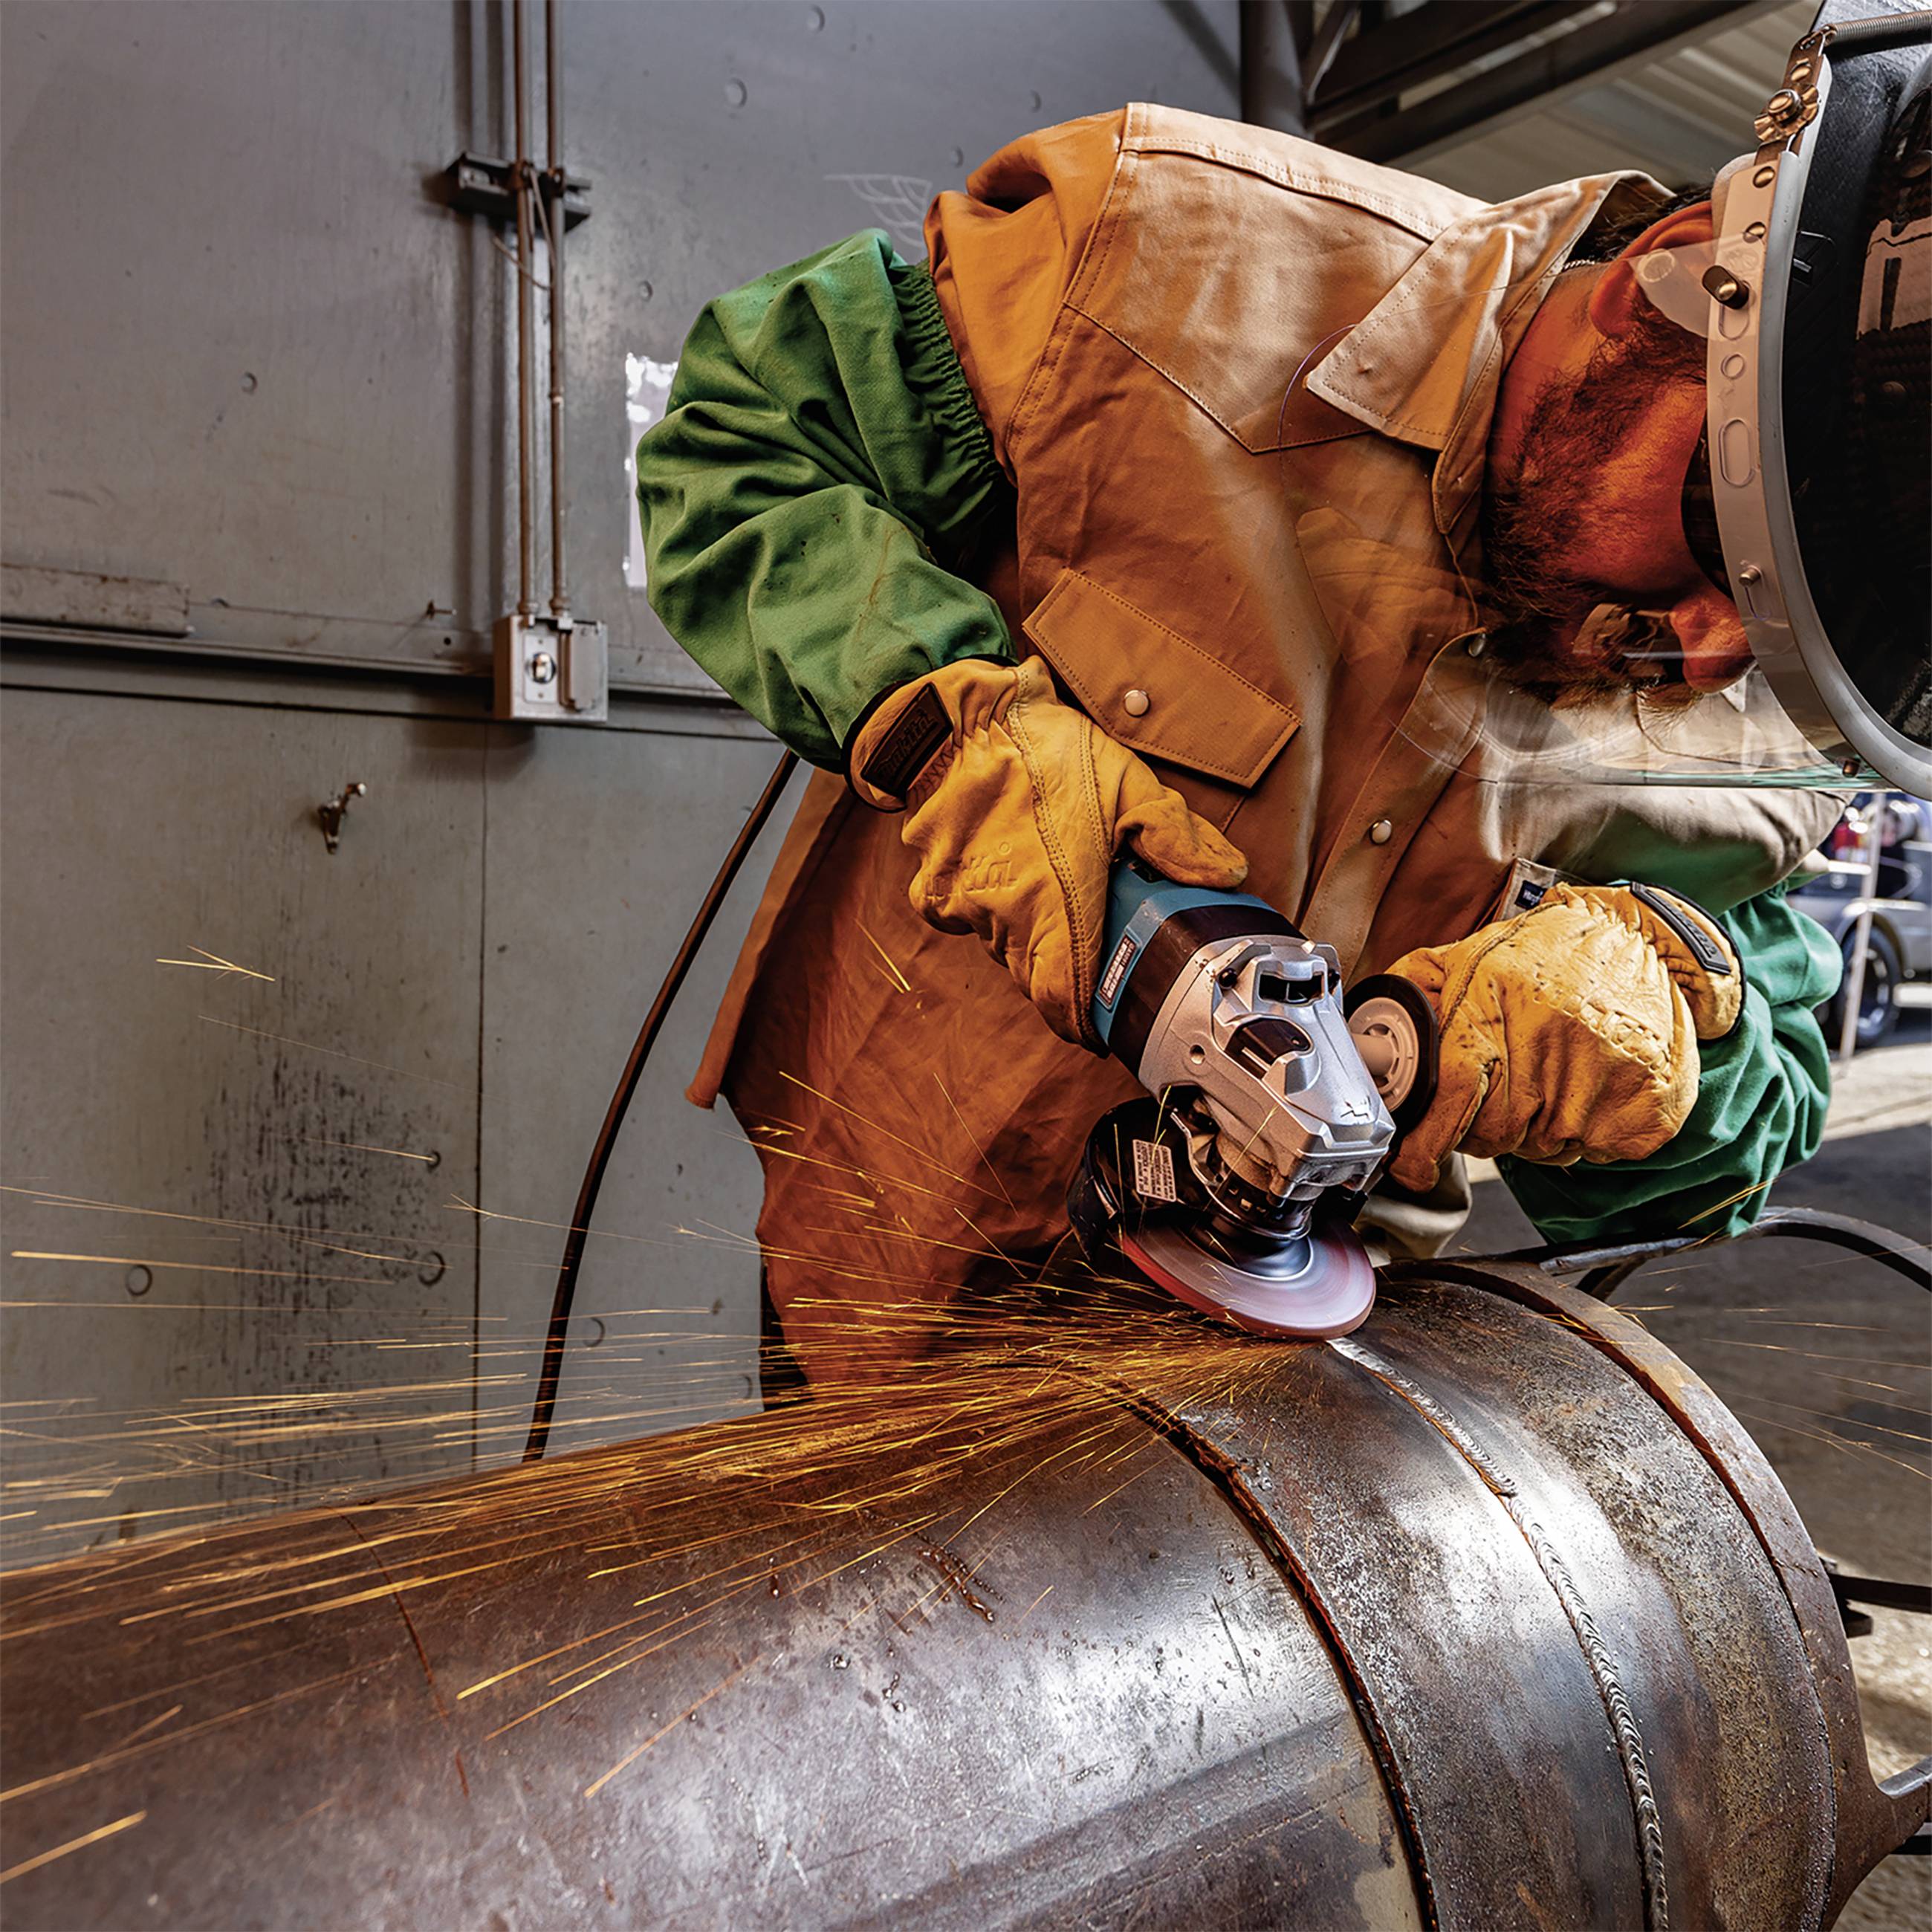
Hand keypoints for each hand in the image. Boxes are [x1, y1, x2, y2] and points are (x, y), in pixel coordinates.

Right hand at [848, 656, 1246, 1046]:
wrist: (953, 721)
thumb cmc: (1040, 750)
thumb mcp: (1124, 782)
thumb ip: (1175, 835)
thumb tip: (1225, 876)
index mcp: (1055, 906)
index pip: (1062, 1000)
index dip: (1080, 1023)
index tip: (1098, 1028)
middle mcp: (1003, 918)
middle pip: (1034, 974)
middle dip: (1061, 968)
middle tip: (1089, 942)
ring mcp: (963, 905)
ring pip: (1002, 944)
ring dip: (1026, 932)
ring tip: (1051, 890)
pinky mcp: (933, 888)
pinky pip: (966, 916)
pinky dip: (987, 904)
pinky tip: (1007, 866)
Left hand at [1384, 884, 1739, 1193]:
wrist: (1642, 937)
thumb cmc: (1547, 952)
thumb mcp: (1468, 955)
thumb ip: (1415, 993)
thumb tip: (1369, 1041)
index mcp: (1494, 1018)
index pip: (1452, 1103)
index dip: (1425, 1147)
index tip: (1412, 1168)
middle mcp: (1548, 1053)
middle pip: (1493, 1136)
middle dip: (1490, 1124)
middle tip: (1513, 1081)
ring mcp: (1602, 1085)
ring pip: (1547, 1148)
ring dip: (1543, 1125)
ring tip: (1558, 1070)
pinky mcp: (1647, 1110)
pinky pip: (1599, 1152)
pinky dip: (1593, 1131)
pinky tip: (1596, 1083)